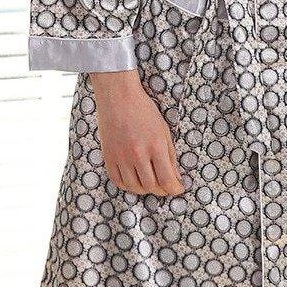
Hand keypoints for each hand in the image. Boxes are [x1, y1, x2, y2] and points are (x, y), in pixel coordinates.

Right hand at [89, 70, 184, 197]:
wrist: (118, 96)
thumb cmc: (144, 110)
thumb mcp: (164, 130)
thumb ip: (170, 155)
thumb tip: (175, 178)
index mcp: (155, 146)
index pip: (167, 179)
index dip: (175, 189)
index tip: (178, 188)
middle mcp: (138, 154)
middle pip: (151, 186)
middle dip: (161, 190)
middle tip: (166, 185)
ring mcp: (121, 157)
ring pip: (134, 187)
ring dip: (145, 189)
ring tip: (151, 182)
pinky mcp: (108, 157)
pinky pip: (118, 181)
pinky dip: (128, 185)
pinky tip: (134, 180)